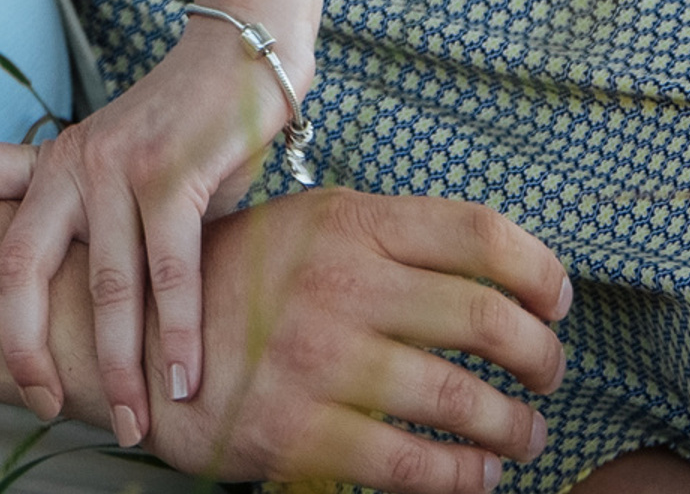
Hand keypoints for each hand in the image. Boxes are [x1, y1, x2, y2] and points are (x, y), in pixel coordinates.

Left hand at [0, 9, 293, 438]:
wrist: (241, 56)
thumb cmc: (185, 135)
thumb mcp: (125, 176)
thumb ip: (105, 236)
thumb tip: (102, 330)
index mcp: (53, 160)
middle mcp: (75, 161)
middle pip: (21, 262)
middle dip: (24, 345)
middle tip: (39, 402)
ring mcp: (121, 166)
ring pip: (104, 286)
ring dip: (119, 367)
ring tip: (130, 424)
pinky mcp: (174, 174)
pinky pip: (169, 271)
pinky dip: (177, 335)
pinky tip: (184, 381)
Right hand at [153, 186, 567, 487]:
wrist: (131, 331)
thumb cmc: (239, 280)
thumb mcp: (306, 225)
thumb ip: (385, 240)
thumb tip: (492, 272)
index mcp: (347, 221)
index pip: (479, 232)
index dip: (539, 269)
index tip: (557, 303)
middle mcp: (340, 281)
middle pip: (488, 318)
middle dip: (542, 359)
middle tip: (549, 377)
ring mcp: (320, 358)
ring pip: (462, 400)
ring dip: (514, 428)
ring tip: (522, 435)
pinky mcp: (299, 432)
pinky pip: (414, 466)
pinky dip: (464, 478)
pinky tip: (475, 476)